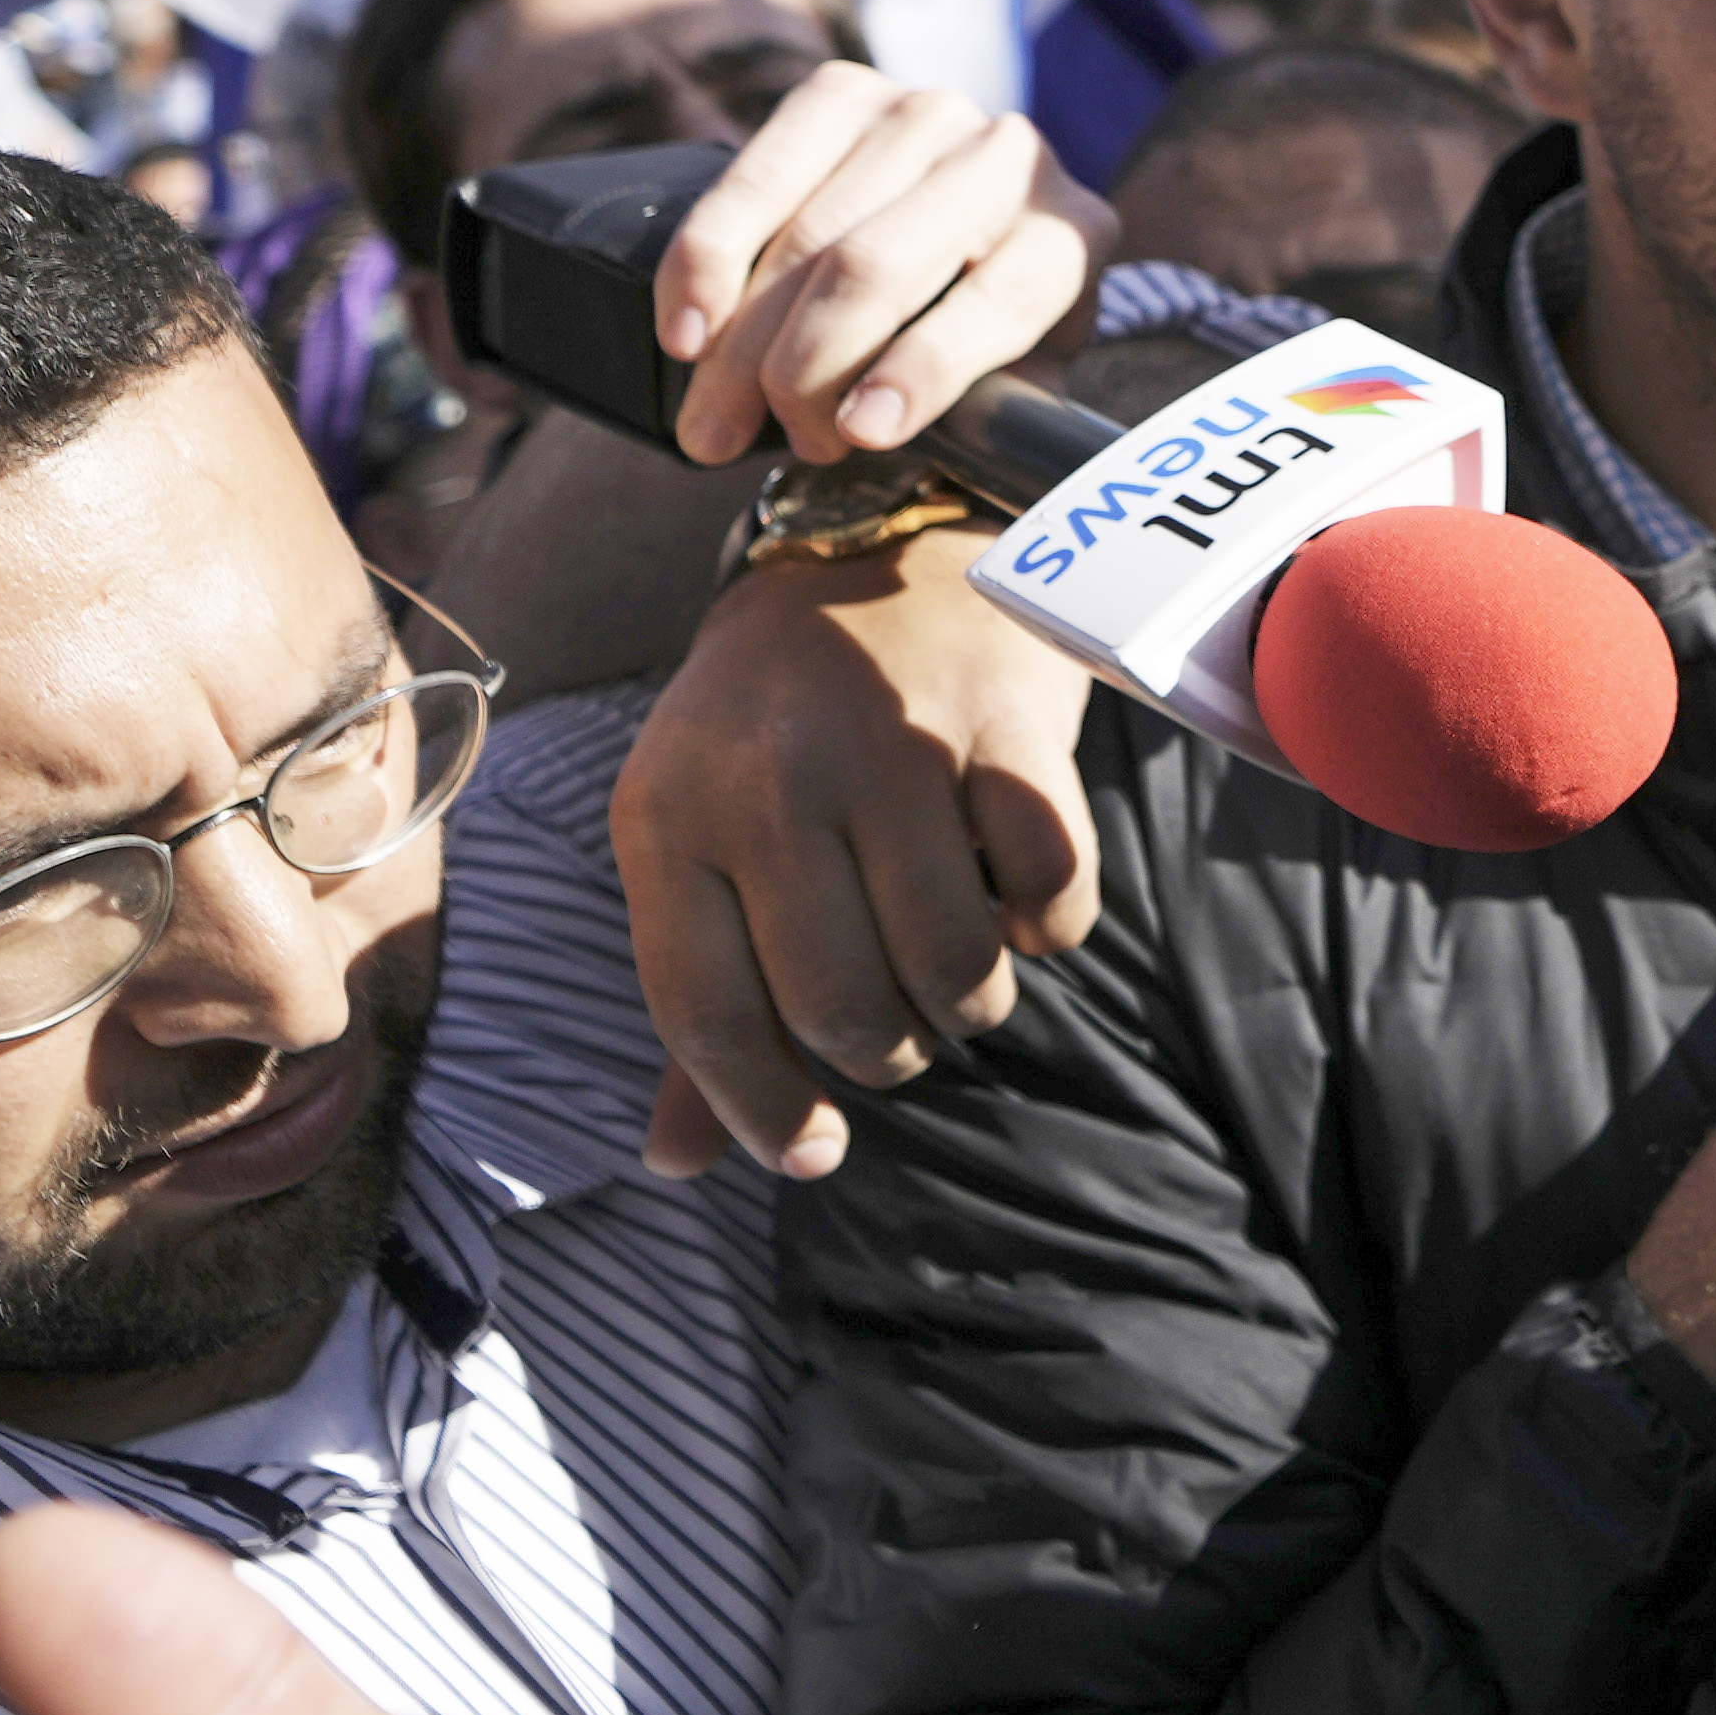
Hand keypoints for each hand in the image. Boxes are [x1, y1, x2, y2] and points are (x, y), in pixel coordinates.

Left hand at [613, 538, 1109, 1176]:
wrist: (879, 550)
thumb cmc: (778, 737)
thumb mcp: (703, 844)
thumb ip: (701, 1003)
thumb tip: (676, 1163)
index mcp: (666, 815)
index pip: (705, 1013)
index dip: (762, 1109)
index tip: (815, 1154)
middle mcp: (767, 778)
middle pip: (841, 1006)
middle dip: (884, 1051)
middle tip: (900, 1027)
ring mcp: (890, 742)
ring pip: (951, 965)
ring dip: (969, 1002)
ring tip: (960, 971)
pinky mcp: (1002, 720)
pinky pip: (1049, 892)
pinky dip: (1047, 927)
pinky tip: (1018, 895)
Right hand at [631, 63, 1100, 472]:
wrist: (968, 223)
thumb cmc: (986, 325)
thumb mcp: (1015, 378)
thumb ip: (987, 416)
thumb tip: (908, 451)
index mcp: (1069, 235)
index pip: (996, 301)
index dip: (922, 371)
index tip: (857, 434)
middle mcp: (1005, 158)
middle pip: (875, 269)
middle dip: (805, 374)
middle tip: (771, 444)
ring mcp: (921, 113)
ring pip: (803, 237)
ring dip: (740, 347)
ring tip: (712, 424)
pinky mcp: (842, 92)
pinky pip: (752, 180)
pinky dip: (706, 262)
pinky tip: (686, 332)